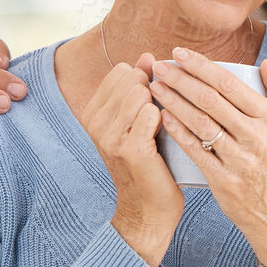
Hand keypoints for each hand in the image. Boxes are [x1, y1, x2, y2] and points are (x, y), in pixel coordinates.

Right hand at [84, 55, 182, 266]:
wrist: (148, 210)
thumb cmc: (150, 163)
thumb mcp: (139, 123)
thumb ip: (140, 89)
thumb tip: (147, 56)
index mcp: (93, 113)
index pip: (121, 72)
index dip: (145, 81)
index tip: (157, 102)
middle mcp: (95, 122)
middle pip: (131, 78)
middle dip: (155, 90)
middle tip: (164, 117)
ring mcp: (109, 136)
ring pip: (142, 92)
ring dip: (163, 103)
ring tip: (169, 126)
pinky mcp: (130, 149)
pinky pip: (153, 113)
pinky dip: (167, 118)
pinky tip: (173, 133)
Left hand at [150, 48, 266, 266]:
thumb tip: (265, 64)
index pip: (231, 84)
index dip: (202, 66)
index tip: (180, 54)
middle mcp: (257, 137)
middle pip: (211, 100)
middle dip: (181, 79)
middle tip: (159, 66)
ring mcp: (240, 159)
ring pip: (200, 122)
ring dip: (173, 102)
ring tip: (155, 87)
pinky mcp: (223, 179)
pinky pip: (195, 150)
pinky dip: (177, 131)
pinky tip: (162, 116)